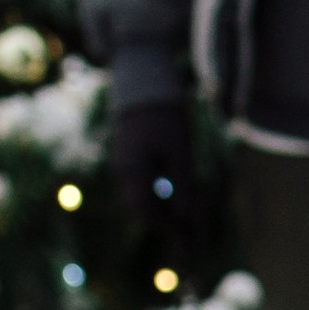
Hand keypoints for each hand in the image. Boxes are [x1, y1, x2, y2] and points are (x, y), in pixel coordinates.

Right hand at [112, 96, 200, 236]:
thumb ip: (182, 183)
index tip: (183, 234)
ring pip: (138, 190)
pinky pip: (138, 177)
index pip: (144, 209)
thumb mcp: (180, 149)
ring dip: (158, 203)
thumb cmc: (164, 111)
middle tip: (185, 226)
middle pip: (139, 203)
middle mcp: (122, 167)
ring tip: (182, 208)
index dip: (163, 225)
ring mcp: (122, 157)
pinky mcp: (127, 148)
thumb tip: (186, 215)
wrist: (141, 75)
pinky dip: (153, 187)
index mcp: (133, 170)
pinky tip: (171, 186)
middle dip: (161, 217)